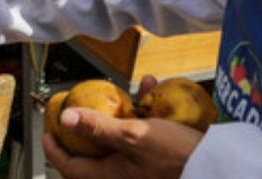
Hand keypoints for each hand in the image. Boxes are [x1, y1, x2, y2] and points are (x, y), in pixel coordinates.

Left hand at [44, 75, 202, 178]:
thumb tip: (66, 119)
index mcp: (110, 178)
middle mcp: (122, 177)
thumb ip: (98, 127)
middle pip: (91, 157)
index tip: (47, 131)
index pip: (71, 168)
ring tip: (121, 94)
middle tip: (76, 113)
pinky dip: (142, 117)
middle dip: (86, 131)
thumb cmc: (176, 155)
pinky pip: (142, 138)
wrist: (215, 166)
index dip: (55, 149)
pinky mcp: (157, 162)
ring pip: (117, 143)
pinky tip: (151, 91)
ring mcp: (140, 170)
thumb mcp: (134, 135)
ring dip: (117, 117)